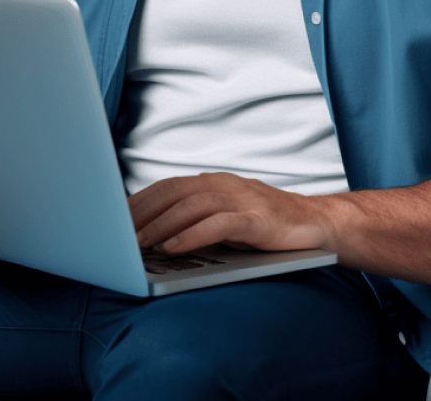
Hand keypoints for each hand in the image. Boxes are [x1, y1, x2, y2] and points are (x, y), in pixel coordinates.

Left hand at [128, 171, 334, 254]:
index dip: (138, 201)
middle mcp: (224, 184)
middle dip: (142, 213)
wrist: (318, 226)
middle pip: (173, 193)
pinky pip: (219, 225)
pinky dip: (193, 236)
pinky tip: (174, 249)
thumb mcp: (226, 218)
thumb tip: (153, 236)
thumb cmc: (266, 226)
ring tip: (138, 244)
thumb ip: (197, 220)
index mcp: (213, 182)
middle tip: (116, 235)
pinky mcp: (257, 219)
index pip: (167, 187)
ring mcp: (242, 199)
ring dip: (161, 226)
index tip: (112, 219)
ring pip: (192, 207)